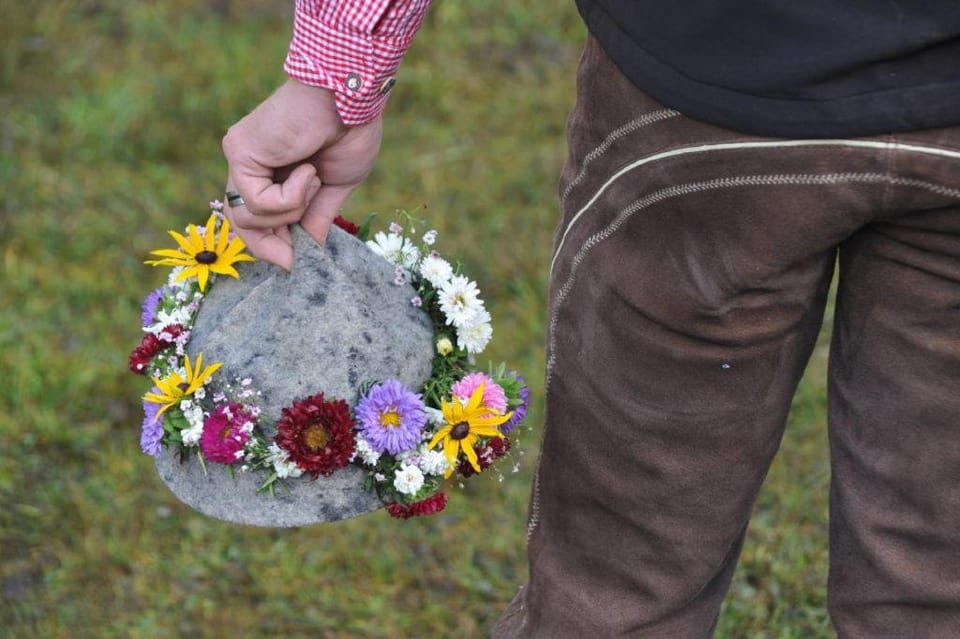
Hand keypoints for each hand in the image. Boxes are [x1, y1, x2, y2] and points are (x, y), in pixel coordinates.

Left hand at [221, 79, 382, 268]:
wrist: (351, 98)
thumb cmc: (350, 132)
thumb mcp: (335, 188)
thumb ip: (316, 218)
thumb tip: (309, 254)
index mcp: (273, 174)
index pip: (257, 223)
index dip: (275, 249)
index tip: (300, 264)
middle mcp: (250, 167)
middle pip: (241, 226)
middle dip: (269, 248)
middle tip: (297, 257)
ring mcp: (241, 159)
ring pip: (247, 219)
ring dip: (290, 212)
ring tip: (313, 181)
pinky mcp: (238, 152)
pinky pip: (256, 202)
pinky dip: (290, 196)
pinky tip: (308, 169)